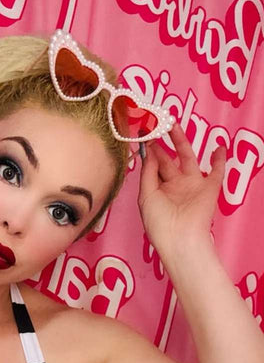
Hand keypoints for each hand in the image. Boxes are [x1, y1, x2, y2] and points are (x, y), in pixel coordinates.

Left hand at [137, 122, 226, 252]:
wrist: (180, 238)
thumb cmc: (159, 223)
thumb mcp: (147, 196)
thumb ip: (148, 173)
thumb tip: (150, 152)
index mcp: (158, 191)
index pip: (152, 167)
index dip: (148, 152)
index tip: (142, 134)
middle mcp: (174, 187)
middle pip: (167, 160)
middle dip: (161, 144)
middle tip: (155, 125)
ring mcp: (192, 186)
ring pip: (188, 158)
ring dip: (182, 141)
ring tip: (174, 124)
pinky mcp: (209, 188)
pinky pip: (217, 171)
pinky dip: (220, 160)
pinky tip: (219, 147)